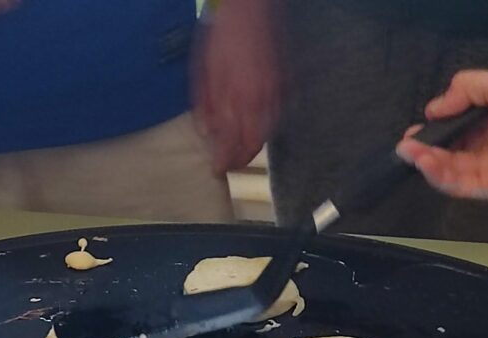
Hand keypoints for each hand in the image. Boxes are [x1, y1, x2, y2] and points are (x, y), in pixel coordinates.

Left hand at [193, 0, 279, 174]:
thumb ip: (204, 104)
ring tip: (241, 151)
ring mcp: (274, 92)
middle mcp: (257, 100)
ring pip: (267, 132)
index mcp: (235, 97)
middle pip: (252, 144)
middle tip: (229, 165)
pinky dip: (266, 127)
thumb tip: (206, 131)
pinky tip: (257, 128)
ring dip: (253, 145)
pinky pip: (277, 115)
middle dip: (241, 159)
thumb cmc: (220, 34)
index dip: (223, 161)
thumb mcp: (203, 69)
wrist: (249, 6)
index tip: (216, 171)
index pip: (230, 142)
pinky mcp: (284, 84)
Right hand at [396, 68, 487, 200]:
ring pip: (450, 170)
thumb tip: (435, 107)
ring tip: (413, 155)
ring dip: (429, 163)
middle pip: (448, 153)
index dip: (432, 130)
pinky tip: (428, 165)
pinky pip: (461, 186)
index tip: (414, 131)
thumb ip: (464, 89)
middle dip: (424, 149)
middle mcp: (486, 146)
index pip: (454, 129)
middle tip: (406, 147)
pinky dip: (442, 177)